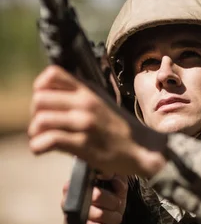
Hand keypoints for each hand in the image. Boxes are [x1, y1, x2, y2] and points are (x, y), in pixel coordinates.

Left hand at [28, 65, 166, 176]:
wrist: (142, 149)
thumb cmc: (121, 128)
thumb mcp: (104, 101)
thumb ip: (82, 94)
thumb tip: (55, 91)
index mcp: (89, 90)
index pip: (53, 74)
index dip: (40, 86)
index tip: (43, 102)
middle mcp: (85, 103)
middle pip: (40, 98)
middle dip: (35, 114)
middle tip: (41, 125)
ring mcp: (84, 123)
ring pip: (41, 120)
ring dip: (35, 133)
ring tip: (41, 139)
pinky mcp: (83, 144)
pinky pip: (49, 140)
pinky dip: (38, 146)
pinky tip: (41, 150)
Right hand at [62, 175, 127, 223]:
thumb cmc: (105, 209)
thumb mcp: (115, 193)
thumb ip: (118, 181)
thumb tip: (113, 177)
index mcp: (80, 181)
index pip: (94, 174)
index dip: (109, 179)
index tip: (116, 188)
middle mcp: (71, 195)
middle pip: (97, 195)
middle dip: (114, 203)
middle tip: (118, 207)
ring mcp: (71, 213)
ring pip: (100, 214)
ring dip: (114, 218)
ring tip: (116, 219)